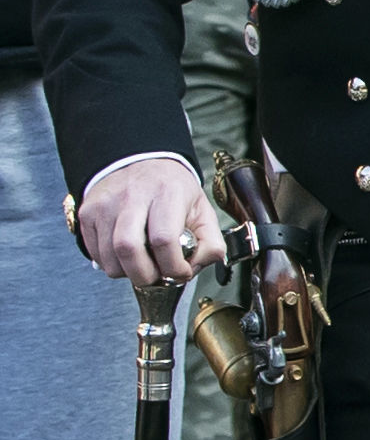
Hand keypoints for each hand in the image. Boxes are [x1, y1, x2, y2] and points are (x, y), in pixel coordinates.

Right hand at [78, 157, 223, 288]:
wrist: (141, 163)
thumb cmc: (172, 190)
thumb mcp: (201, 208)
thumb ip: (211, 240)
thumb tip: (205, 262)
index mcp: (167, 191)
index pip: (163, 239)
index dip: (172, 266)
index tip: (180, 272)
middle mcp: (132, 196)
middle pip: (129, 249)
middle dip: (145, 275)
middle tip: (157, 277)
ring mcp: (105, 205)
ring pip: (109, 257)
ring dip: (128, 273)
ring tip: (143, 266)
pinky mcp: (87, 214)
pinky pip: (95, 254)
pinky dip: (112, 265)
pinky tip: (127, 257)